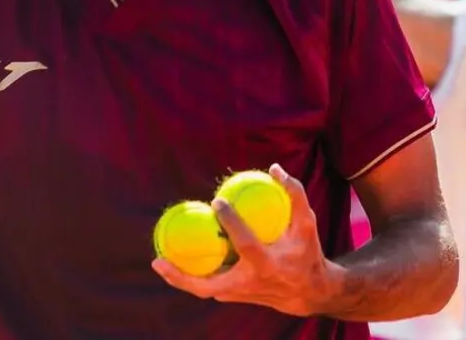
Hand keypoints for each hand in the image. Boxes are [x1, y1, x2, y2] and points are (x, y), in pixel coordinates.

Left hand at [152, 164, 336, 316]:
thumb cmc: (306, 253)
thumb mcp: (307, 224)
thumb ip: (294, 194)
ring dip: (178, 278)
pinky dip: (190, 275)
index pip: (246, 244)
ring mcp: (239, 294)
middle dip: (181, 276)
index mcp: (267, 265)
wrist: (308, 293)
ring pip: (202, 290)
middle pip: (207, 286)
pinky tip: (177, 257)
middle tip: (158, 259)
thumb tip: (274, 168)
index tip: (217, 201)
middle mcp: (249, 284)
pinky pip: (207, 286)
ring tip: (158, 260)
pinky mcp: (234, 297)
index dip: (231, 223)